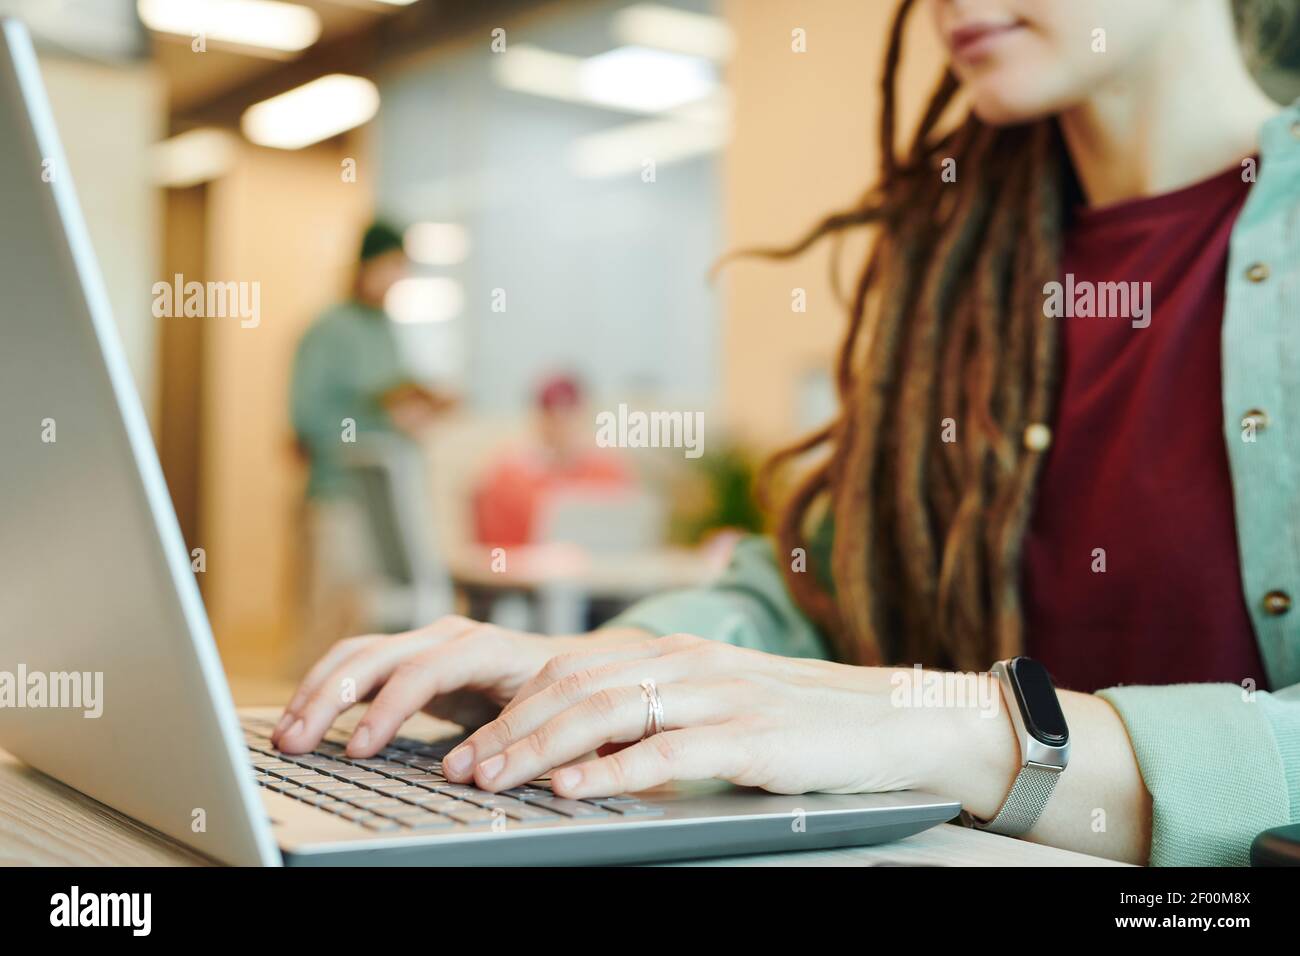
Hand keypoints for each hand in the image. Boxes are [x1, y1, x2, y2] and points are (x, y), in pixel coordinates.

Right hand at [272, 616, 619, 756]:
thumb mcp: (547, 720)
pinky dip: (327, 689)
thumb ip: (513, 741)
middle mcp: (450, 636)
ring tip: (286, 734)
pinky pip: (359, 664)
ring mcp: (427, 642)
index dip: (388, 708)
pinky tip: (303, 719)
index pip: (423, 671)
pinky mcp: (412, 656)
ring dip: (317, 692)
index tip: (358, 750)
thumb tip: (473, 772)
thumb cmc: (563, 698)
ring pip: (358, 655)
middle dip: (330, 699)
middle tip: (296, 742)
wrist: (573, 668)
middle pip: (377, 656)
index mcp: (485, 647)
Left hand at [440, 633, 968, 799]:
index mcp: (673, 653)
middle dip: (510, 730)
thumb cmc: (800, 718)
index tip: (468, 745)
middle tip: (462, 768)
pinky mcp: (752, 736)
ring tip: (498, 779)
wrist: (893, 718)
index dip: (512, 707)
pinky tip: (578, 789)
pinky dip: (616, 771)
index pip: (571, 669)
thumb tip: (580, 747)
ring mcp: (719, 695)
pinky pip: (670, 751)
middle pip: (575, 686)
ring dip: (544, 748)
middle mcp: (687, 663)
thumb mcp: (716, 703)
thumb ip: (653, 713)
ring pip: (609, 711)